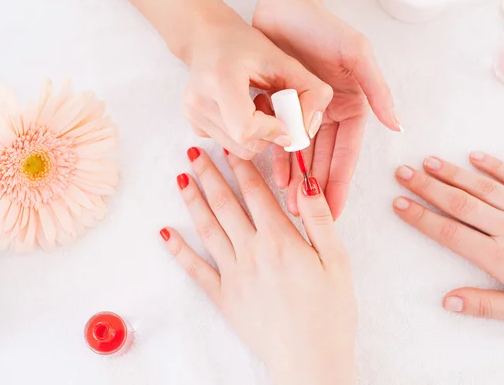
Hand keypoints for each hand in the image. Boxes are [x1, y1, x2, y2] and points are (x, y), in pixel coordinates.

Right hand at [117, 0, 331, 159]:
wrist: (207, 39)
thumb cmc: (246, 47)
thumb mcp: (284, 61)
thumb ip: (310, 91)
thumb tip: (307, 131)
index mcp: (220, 78)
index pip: (246, 128)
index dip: (272, 130)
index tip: (285, 119)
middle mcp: (199, 99)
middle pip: (245, 144)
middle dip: (268, 134)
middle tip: (272, 107)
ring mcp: (192, 114)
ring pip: (239, 150)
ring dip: (257, 136)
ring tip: (257, 108)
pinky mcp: (192, 124)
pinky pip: (228, 146)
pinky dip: (243, 135)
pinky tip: (243, 111)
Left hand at [160, 147, 356, 384]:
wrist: (311, 359)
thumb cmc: (330, 313)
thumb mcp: (337, 262)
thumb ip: (319, 220)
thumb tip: (306, 183)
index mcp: (280, 240)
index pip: (255, 192)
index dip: (240, 165)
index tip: (228, 144)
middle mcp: (251, 251)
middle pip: (225, 204)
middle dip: (208, 174)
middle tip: (192, 150)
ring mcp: (233, 274)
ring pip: (207, 229)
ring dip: (192, 200)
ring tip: (180, 177)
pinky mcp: (224, 297)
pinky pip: (195, 269)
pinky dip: (178, 250)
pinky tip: (165, 233)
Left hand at [253, 0, 398, 218]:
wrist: (284, 6)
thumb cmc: (324, 27)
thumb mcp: (357, 55)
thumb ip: (377, 91)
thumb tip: (398, 126)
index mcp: (351, 108)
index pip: (347, 155)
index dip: (341, 184)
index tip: (336, 212)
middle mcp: (328, 115)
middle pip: (323, 161)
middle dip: (316, 189)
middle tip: (308, 219)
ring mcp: (303, 114)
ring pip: (301, 155)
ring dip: (297, 180)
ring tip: (290, 206)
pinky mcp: (279, 108)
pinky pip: (278, 139)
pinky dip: (277, 159)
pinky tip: (274, 178)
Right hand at [394, 152, 503, 327]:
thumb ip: (487, 306)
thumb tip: (447, 301)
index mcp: (503, 258)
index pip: (451, 233)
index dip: (422, 218)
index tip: (398, 204)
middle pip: (461, 204)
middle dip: (428, 187)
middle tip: (402, 173)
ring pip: (485, 188)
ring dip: (453, 174)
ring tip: (428, 162)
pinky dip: (496, 166)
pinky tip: (474, 156)